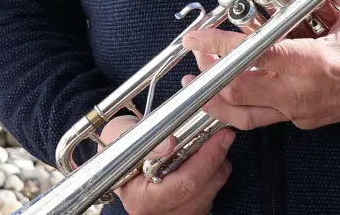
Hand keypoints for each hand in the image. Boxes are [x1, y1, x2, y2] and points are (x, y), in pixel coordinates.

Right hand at [98, 114, 233, 214]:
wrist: (116, 161)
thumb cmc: (118, 149)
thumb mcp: (122, 137)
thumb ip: (146, 141)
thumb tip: (170, 144)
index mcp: (142, 200)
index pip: (184, 185)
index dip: (206, 159)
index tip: (218, 136)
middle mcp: (160, 214)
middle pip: (202, 190)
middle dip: (217, 159)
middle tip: (223, 133)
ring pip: (210, 194)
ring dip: (218, 166)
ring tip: (212, 143)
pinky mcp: (187, 212)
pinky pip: (210, 196)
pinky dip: (214, 174)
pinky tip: (206, 157)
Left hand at [180, 0, 339, 130]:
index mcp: (315, 63)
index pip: (256, 57)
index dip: (221, 49)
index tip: (197, 37)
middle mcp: (301, 93)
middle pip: (240, 90)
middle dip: (209, 72)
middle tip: (196, 52)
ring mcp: (300, 112)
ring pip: (244, 114)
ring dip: (215, 98)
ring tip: (197, 79)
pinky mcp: (301, 121)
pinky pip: (260, 118)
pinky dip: (236, 108)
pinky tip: (223, 93)